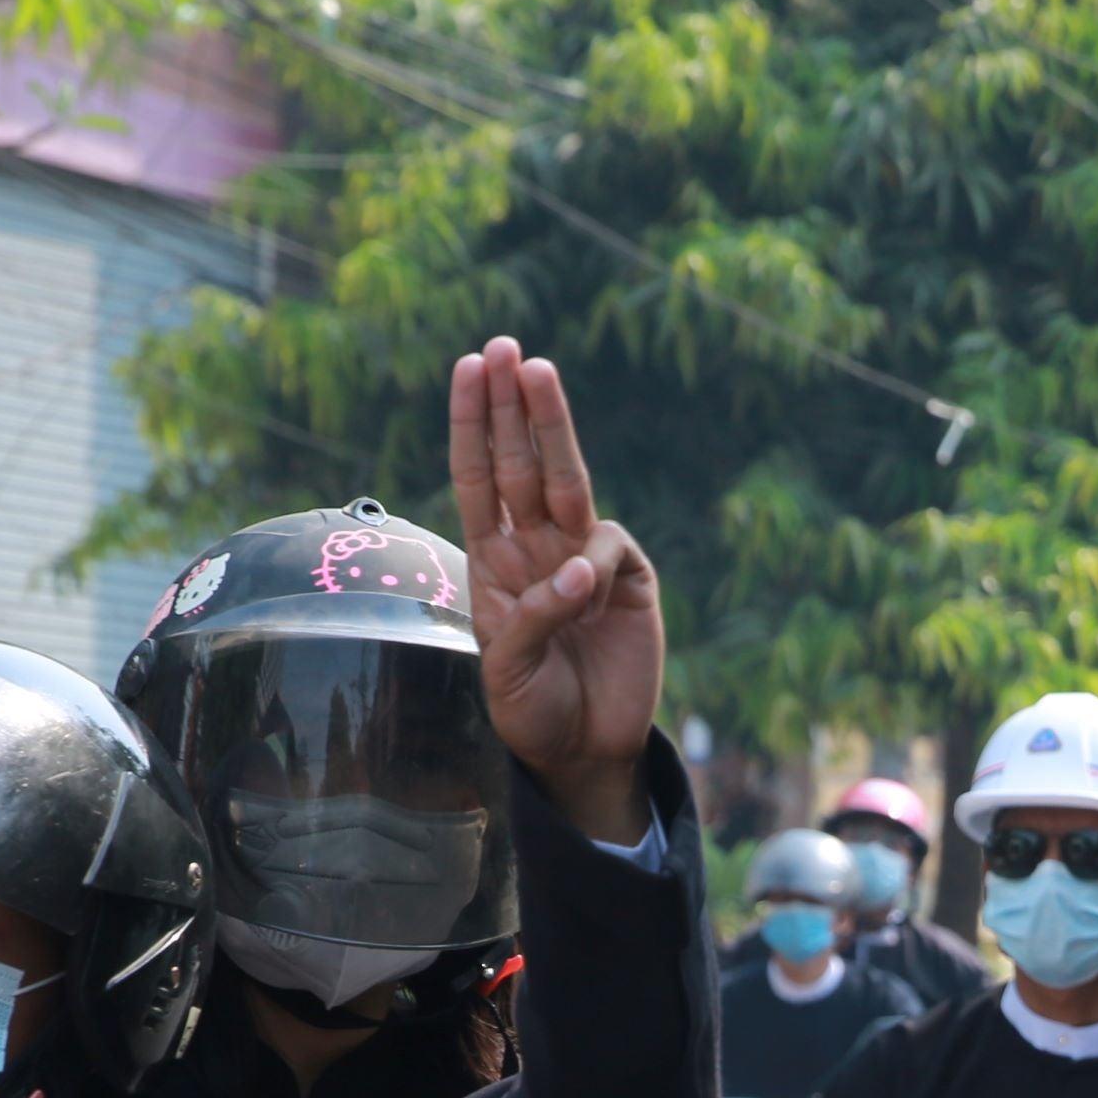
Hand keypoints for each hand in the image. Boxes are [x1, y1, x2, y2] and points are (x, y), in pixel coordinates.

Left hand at [451, 339, 659, 842]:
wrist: (583, 750)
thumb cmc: (532, 708)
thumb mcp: (507, 668)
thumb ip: (533, 615)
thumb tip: (579, 571)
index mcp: (492, 559)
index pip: (478, 475)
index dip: (473, 422)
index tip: (468, 368)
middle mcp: (535, 546)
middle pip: (521, 461)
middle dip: (511, 405)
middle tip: (505, 347)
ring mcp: (583, 558)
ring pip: (566, 480)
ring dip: (551, 426)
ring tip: (538, 372)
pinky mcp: (628, 578)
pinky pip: (607, 548)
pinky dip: (593, 563)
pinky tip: (586, 594)